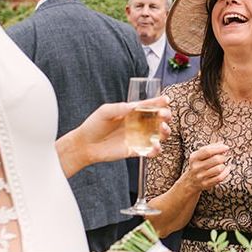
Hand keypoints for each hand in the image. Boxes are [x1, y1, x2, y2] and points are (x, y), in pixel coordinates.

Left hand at [57, 96, 171, 175]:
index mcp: (134, 112)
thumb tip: (132, 106)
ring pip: (160, 134)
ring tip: (162, 130)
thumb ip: (119, 108)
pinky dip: (156, 150)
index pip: (150, 105)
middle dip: (165, 116)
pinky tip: (155, 147)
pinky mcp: (137, 150)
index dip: (160, 102)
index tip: (166, 100)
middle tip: (164, 116)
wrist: (85, 145)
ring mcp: (140, 137)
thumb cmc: (94, 125)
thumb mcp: (105, 112)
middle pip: (159, 119)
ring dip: (165, 132)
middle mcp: (140, 124)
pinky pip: (151, 151)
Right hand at [183, 144, 229, 192]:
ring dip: (223, 165)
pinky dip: (226, 172)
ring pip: (219, 169)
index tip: (226, 148)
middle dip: (223, 157)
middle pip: (216, 160)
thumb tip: (222, 144)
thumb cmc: (199, 164)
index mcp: (194, 158)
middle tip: (223, 157)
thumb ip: (211, 147)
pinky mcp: (206, 184)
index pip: (207, 151)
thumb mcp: (200, 154)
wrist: (190, 181)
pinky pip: (220, 178)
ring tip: (222, 164)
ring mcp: (201, 177)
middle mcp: (196, 167)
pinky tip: (226, 169)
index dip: (219, 148)